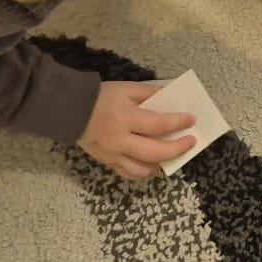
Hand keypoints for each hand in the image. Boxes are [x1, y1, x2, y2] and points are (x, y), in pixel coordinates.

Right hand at [77, 80, 198, 179]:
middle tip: (190, 141)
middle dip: (177, 148)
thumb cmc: (101, 97)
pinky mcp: (107, 162)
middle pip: (155, 152)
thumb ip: (150, 93)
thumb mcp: (127, 88)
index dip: (178, 123)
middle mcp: (120, 141)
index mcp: (126, 119)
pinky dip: (143, 170)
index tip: (192, 119)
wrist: (69, 110)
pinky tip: (151, 162)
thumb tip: (170, 98)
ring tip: (171, 153)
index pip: (158, 125)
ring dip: (161, 163)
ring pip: (142, 169)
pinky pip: (128, 173)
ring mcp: (113, 155)